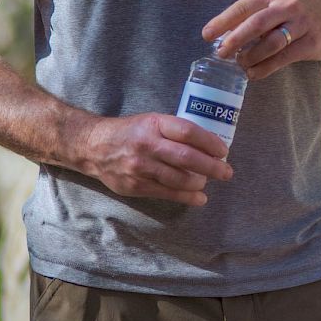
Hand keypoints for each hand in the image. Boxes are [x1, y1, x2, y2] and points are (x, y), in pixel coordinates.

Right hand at [75, 112, 233, 204]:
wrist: (94, 147)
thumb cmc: (130, 132)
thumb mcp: (152, 121)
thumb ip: (175, 132)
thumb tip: (208, 145)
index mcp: (154, 124)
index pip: (188, 131)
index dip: (209, 142)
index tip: (223, 150)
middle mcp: (147, 144)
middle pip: (186, 157)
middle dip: (211, 166)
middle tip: (227, 172)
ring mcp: (140, 167)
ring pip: (178, 178)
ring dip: (199, 182)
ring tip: (209, 182)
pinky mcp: (135, 185)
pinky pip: (166, 193)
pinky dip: (186, 197)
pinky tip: (199, 198)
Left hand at [203, 0, 320, 79]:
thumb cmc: (297, 14)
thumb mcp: (276, 5)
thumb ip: (253, 17)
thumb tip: (222, 36)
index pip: (244, 6)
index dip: (224, 20)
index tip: (206, 34)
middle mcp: (288, 6)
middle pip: (257, 23)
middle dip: (236, 39)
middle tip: (221, 53)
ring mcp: (302, 24)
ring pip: (271, 42)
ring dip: (252, 56)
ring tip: (240, 65)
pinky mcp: (311, 43)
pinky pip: (284, 57)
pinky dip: (266, 67)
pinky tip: (254, 73)